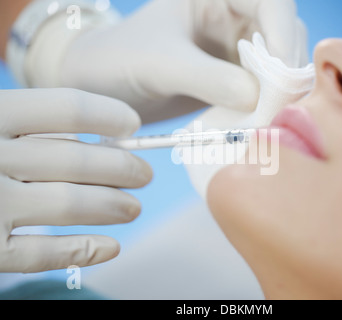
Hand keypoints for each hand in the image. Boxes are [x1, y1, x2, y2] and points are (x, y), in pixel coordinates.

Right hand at [0, 88, 151, 272]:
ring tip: (134, 207)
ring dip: (111, 207)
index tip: (132, 124)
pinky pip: (42, 255)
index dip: (108, 115)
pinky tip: (111, 246)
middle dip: (122, 168)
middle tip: (144, 174)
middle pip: (76, 160)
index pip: (66, 108)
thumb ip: (32, 124)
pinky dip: (83, 251)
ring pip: (68, 205)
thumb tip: (107, 138)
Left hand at [60, 0, 307, 121]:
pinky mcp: (231, 81)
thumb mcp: (160, 63)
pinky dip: (264, 107)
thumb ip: (208, 78)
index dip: (283, 31)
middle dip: (284, 68)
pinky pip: (261, 91)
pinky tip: (257, 123)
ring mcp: (233, 51)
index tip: (280, 70)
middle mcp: (231, 18)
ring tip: (270, 117)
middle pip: (283, 34)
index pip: (270, 0)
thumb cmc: (119, 61)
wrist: (98, 90)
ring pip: (277, 66)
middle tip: (280, 105)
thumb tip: (257, 96)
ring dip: (278, 91)